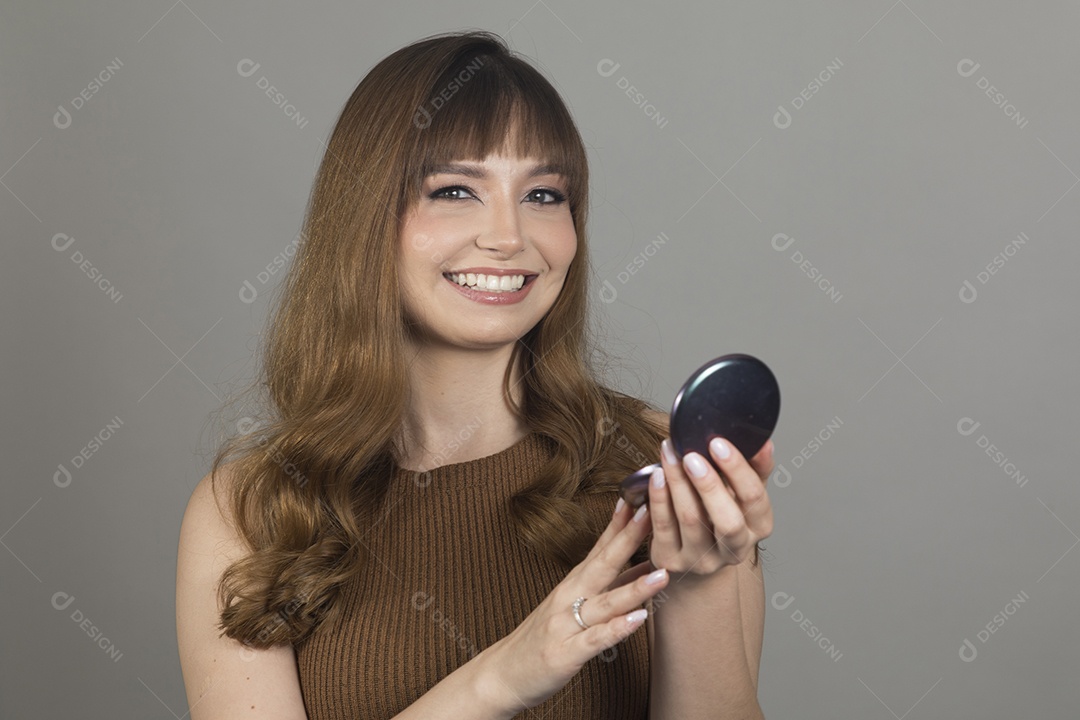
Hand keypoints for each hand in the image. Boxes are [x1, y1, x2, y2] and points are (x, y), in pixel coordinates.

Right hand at [478, 499, 668, 711]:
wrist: (502, 674)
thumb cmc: (542, 638)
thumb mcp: (573, 606)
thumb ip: (608, 587)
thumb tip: (644, 567)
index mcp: (573, 584)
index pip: (600, 547)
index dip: (620, 524)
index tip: (639, 497)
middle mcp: (569, 598)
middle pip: (603, 564)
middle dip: (628, 539)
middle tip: (652, 514)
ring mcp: (566, 625)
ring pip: (605, 602)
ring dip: (635, 587)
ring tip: (662, 573)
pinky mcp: (565, 653)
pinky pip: (595, 639)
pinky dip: (617, 629)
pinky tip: (638, 620)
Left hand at [647, 437, 774, 576]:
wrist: (696, 557)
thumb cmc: (721, 514)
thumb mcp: (742, 493)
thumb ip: (754, 469)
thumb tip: (762, 441)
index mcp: (758, 527)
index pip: (755, 499)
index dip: (738, 471)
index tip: (718, 443)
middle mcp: (734, 549)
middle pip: (728, 521)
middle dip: (709, 485)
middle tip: (691, 455)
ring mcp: (702, 559)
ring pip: (691, 520)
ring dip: (678, 482)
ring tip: (670, 453)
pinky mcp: (673, 560)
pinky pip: (664, 526)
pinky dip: (659, 498)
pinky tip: (657, 476)